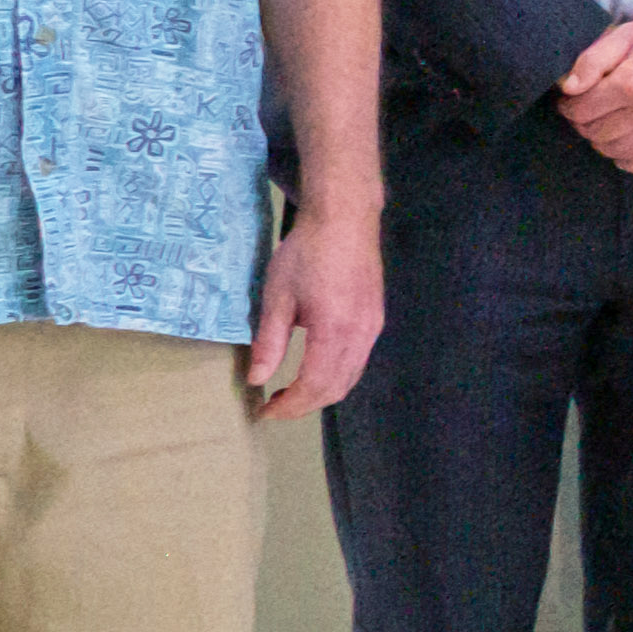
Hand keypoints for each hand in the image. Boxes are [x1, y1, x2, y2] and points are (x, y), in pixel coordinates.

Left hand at [247, 203, 385, 420]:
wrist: (345, 218)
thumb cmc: (307, 253)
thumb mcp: (277, 296)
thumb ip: (270, 341)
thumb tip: (257, 379)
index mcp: (334, 332)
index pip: (314, 386)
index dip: (289, 406)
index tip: (264, 412)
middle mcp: (361, 336)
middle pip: (336, 389)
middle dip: (304, 406)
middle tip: (274, 407)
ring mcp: (372, 329)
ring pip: (351, 378)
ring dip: (321, 393)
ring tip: (290, 393)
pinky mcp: (375, 320)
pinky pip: (358, 361)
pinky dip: (335, 376)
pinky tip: (315, 369)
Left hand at [555, 0, 632, 172]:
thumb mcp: (627, 34)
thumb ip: (593, 59)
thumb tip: (568, 88)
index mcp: (630, 83)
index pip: (581, 111)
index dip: (568, 108)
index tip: (569, 103)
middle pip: (597, 133)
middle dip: (584, 125)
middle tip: (586, 114)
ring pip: (619, 151)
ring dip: (603, 143)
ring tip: (604, 128)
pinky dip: (631, 161)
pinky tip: (625, 148)